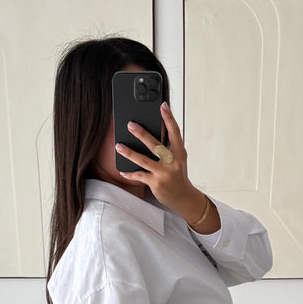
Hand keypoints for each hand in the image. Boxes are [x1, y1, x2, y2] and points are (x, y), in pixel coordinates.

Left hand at [115, 103, 218, 229]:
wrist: (183, 197)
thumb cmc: (178, 174)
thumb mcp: (178, 159)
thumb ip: (169, 147)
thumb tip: (152, 133)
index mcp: (180, 152)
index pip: (175, 132)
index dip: (169, 118)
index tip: (163, 105)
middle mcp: (173, 162)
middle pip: (155, 145)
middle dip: (142, 134)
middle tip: (130, 124)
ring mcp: (164, 173)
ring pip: (143, 160)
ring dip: (129, 153)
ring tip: (119, 146)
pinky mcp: (156, 183)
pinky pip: (140, 176)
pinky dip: (130, 174)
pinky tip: (122, 171)